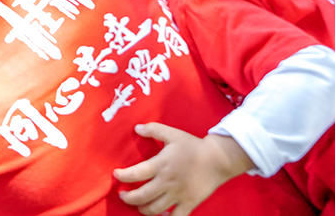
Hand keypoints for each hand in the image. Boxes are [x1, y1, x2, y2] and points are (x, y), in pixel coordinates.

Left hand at [113, 123, 253, 215]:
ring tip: (138, 205)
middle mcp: (167, 182)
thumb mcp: (172, 133)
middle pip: (141, 196)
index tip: (116, 174)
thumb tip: (137, 128)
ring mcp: (178, 195)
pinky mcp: (189, 203)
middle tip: (122, 195)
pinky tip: (159, 215)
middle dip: (128, 198)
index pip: (135, 174)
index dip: (122, 176)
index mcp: (160, 165)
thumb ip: (153, 129)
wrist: (218, 160)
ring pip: (155, 209)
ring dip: (142, 209)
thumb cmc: (193, 146)